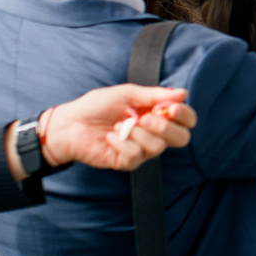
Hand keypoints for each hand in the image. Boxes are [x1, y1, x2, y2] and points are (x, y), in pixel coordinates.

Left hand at [36, 85, 196, 172]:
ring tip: (119, 125)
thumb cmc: (96, 106)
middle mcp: (153, 133)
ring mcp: (141, 149)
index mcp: (157, 115)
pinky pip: (136, 156)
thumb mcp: (126, 94)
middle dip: (166, 127)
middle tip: (145, 118)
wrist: (70, 123)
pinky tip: (110, 137)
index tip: (171, 108)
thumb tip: (183, 93)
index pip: (185, 120)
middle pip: (181, 138)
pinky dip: (122, 143)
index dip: (185, 115)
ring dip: (138, 134)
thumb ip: (154, 95)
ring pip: (158, 147)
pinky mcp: (127, 162)